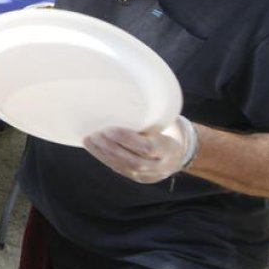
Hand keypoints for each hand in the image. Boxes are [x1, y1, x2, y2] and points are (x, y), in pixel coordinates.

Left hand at [83, 116, 197, 183]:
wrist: (179, 152)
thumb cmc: (168, 128)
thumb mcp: (165, 120)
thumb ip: (150, 113)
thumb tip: (123, 92)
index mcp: (170, 148)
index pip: (147, 148)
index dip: (126, 139)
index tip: (109, 128)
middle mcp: (160, 165)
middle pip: (133, 161)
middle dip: (110, 147)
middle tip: (95, 132)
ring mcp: (148, 174)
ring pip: (123, 167)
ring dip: (103, 153)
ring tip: (89, 139)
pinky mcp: (136, 177)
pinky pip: (118, 169)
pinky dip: (103, 157)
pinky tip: (92, 146)